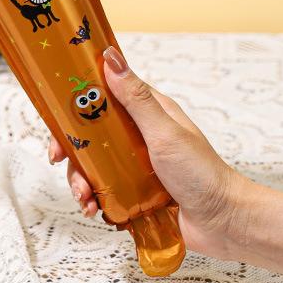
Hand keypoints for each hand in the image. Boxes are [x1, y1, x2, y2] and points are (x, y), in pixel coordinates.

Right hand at [48, 46, 250, 259]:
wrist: (225, 225)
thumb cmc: (203, 173)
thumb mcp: (165, 132)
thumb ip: (136, 98)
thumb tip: (111, 58)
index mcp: (146, 112)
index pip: (104, 96)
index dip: (76, 102)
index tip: (58, 114)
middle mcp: (138, 135)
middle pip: (90, 132)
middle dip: (72, 148)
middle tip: (60, 160)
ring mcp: (134, 164)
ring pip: (93, 164)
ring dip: (81, 179)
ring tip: (84, 197)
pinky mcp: (134, 192)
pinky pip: (103, 190)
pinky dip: (93, 199)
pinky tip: (94, 209)